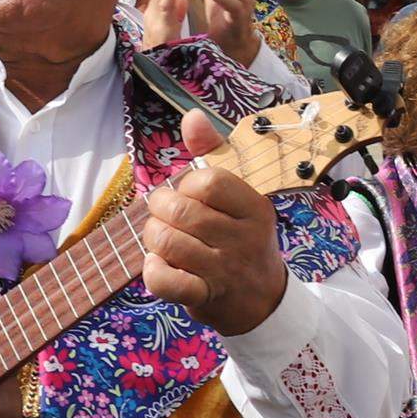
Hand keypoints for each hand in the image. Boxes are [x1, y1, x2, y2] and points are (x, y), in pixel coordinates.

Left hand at [144, 109, 288, 334]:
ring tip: (163, 241)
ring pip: (166, 242)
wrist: (262, 301)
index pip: (208, 181)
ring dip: (154, 239)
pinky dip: (153, 271)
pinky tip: (160, 266)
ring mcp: (225, 270)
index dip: (186, 184)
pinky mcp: (206, 297)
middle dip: (160, 210)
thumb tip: (192, 116)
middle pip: (181, 211)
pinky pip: (164, 280)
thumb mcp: (238, 197)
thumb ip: (212, 154)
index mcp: (254, 208)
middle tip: (165, 216)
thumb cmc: (242, 238)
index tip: (187, 194)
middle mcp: (243, 238)